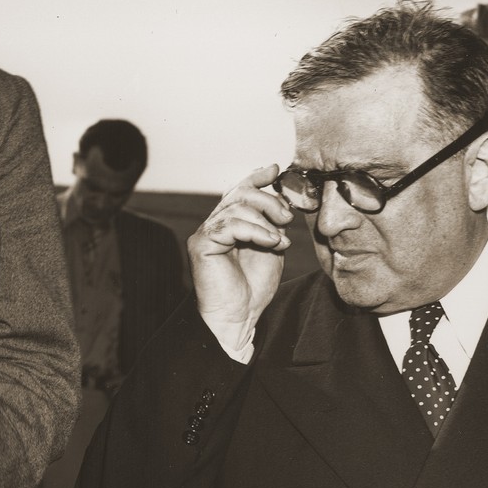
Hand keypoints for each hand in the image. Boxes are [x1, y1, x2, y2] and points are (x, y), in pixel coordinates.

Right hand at [189, 164, 293, 350]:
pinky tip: (271, 243)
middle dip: (268, 200)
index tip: (276, 171)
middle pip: (240, 193)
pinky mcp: (201, 243)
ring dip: (265, 220)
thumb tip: (281, 196)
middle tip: (286, 219)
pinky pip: (230, 224)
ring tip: (280, 241)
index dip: (257, 177)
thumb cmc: (254, 287)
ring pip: (236, 207)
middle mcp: (216, 224)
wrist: (239, 317)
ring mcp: (206, 233)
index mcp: (231, 223)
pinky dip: (255, 231)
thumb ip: (273, 222)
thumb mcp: (271, 246)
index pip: (240, 190)